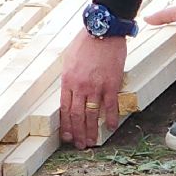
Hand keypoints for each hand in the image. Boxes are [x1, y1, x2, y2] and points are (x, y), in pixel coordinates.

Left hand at [60, 30, 127, 148]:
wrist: (102, 30)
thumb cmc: (85, 42)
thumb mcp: (68, 59)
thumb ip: (68, 77)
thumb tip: (68, 91)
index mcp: (67, 80)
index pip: (64, 108)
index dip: (66, 125)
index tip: (67, 137)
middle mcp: (80, 86)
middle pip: (77, 115)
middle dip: (78, 133)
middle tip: (80, 145)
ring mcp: (96, 86)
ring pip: (92, 114)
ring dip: (92, 130)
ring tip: (92, 142)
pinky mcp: (111, 84)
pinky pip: (110, 105)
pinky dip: (111, 118)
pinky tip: (111, 127)